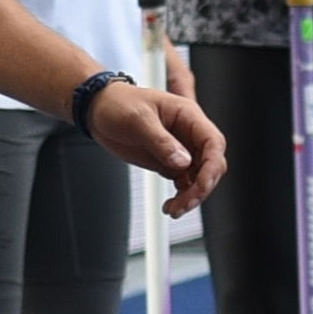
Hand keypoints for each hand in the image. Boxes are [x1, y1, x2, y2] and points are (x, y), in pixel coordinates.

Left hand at [91, 74, 224, 216]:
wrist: (99, 110)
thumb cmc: (118, 104)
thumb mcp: (137, 119)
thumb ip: (160, 141)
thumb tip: (183, 162)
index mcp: (187, 115)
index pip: (213, 142)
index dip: (212, 166)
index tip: (200, 185)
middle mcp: (188, 133)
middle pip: (211, 164)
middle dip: (202, 187)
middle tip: (183, 204)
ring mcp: (181, 149)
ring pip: (200, 178)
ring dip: (192, 196)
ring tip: (173, 209)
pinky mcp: (169, 162)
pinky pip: (186, 183)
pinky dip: (182, 196)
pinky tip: (170, 205)